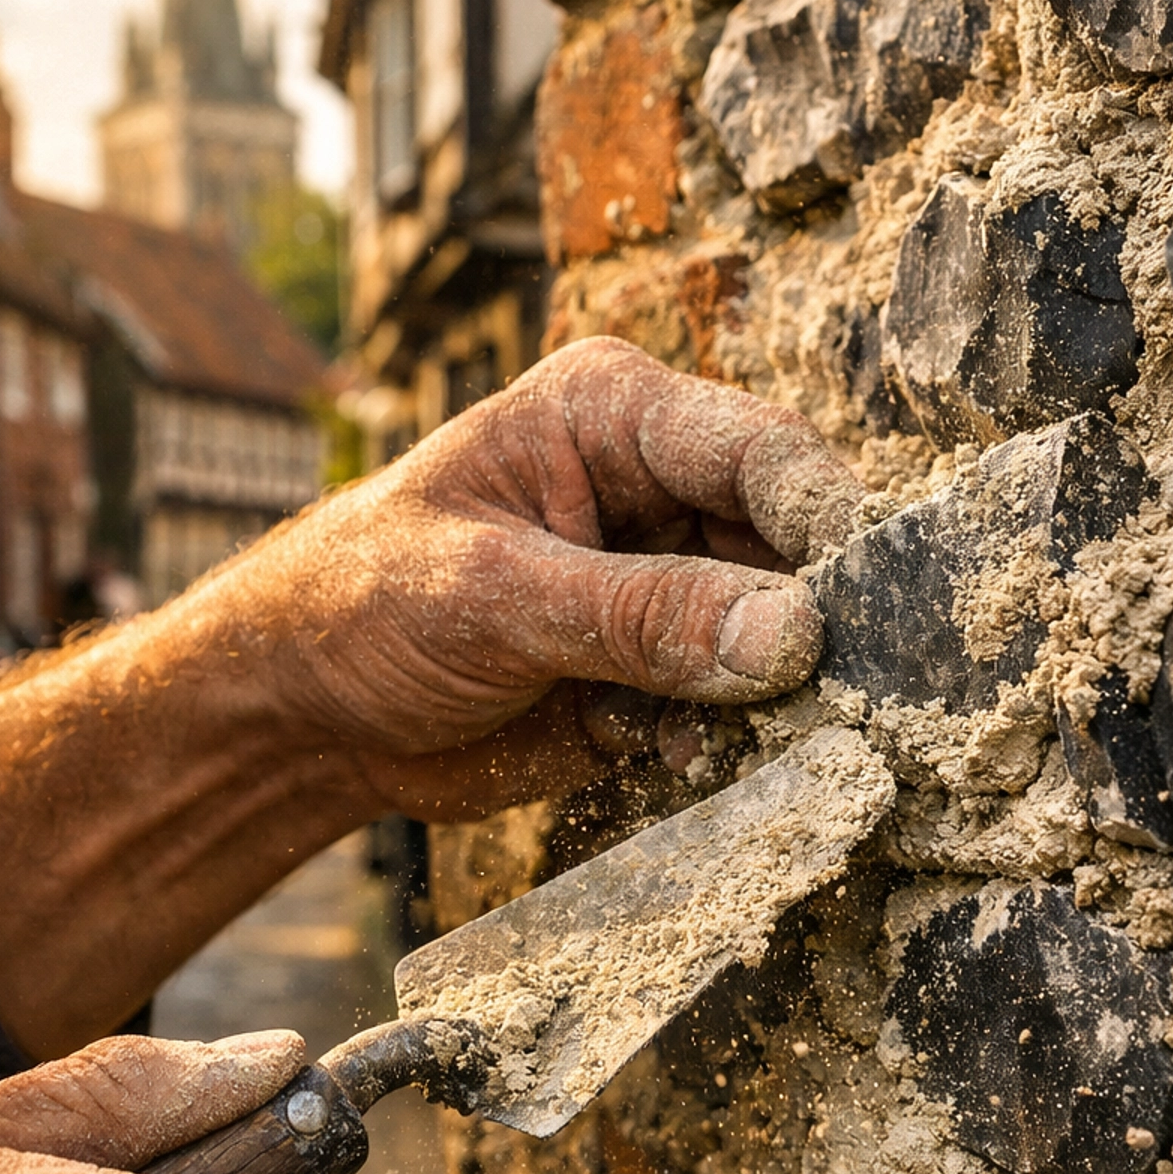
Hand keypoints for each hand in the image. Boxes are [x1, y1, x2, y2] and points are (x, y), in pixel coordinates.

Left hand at [0, 338, 864, 1056]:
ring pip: (778, 638)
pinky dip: (723, 743)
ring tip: (723, 740)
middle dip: (809, 630)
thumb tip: (794, 636)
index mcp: (614, 414)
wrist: (300, 715)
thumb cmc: (361, 606)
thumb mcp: (496, 598)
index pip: (762, 452)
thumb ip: (645, 616)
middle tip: (834, 703)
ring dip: (767, 700)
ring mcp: (666, 584)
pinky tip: (661, 758)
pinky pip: (736, 708)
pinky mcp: (661, 671)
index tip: (872, 609)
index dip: (827, 527)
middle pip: (791, 548)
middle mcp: (658, 488)